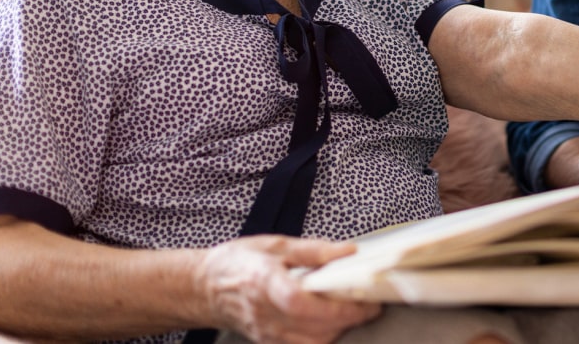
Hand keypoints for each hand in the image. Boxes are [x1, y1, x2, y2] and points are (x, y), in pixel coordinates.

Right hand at [194, 235, 381, 343]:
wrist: (206, 289)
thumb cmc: (239, 262)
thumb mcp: (275, 245)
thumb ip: (313, 250)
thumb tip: (349, 251)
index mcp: (264, 282)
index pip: (301, 302)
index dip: (334, 305)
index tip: (362, 299)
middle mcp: (265, 313)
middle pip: (314, 326)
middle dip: (350, 318)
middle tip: (372, 302)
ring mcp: (267, 333)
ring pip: (313, 342)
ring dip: (340, 329)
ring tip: (356, 310)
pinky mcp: (270, 343)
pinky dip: (324, 338)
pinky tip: (334, 323)